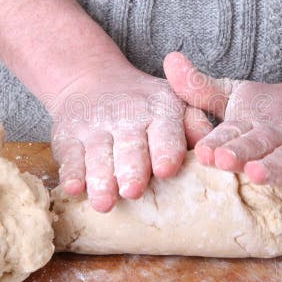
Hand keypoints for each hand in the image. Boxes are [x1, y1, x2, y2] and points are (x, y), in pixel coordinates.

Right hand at [45, 62, 211, 211]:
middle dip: (132, 169)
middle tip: (133, 191)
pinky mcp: (68, 136)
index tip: (166, 170)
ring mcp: (95, 127)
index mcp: (160, 111)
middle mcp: (126, 117)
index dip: (165, 150)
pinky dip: (71, 172)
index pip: (165, 131)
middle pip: (130, 146)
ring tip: (104, 202)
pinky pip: (69, 155)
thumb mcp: (174, 104)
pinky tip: (74, 189)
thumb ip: (195, 124)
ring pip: (98, 154)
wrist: (92, 80)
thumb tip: (213, 149)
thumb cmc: (145, 107)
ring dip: (101, 178)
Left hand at [163, 52, 281, 204]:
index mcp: (252, 119)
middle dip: (242, 152)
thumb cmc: (272, 110)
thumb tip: (169, 60)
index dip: (218, 141)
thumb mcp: (237, 96)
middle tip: (224, 160)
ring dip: (275, 168)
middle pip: (259, 143)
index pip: (232, 131)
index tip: (203, 151)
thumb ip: (202, 89)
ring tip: (257, 175)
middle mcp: (279, 133)